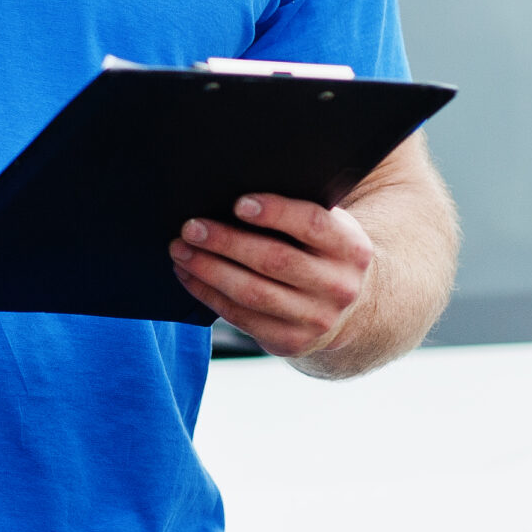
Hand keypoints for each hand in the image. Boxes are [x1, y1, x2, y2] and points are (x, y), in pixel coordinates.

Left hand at [171, 193, 371, 360]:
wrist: (349, 307)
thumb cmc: (320, 252)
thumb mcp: (327, 229)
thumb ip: (297, 213)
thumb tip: (232, 190)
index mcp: (351, 248)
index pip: (312, 224)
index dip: (276, 212)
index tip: (239, 203)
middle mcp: (338, 286)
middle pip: (274, 260)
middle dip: (226, 242)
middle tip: (190, 227)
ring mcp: (317, 319)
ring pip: (253, 293)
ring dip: (209, 270)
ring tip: (180, 250)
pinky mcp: (291, 341)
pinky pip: (241, 317)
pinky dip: (209, 294)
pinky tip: (188, 275)